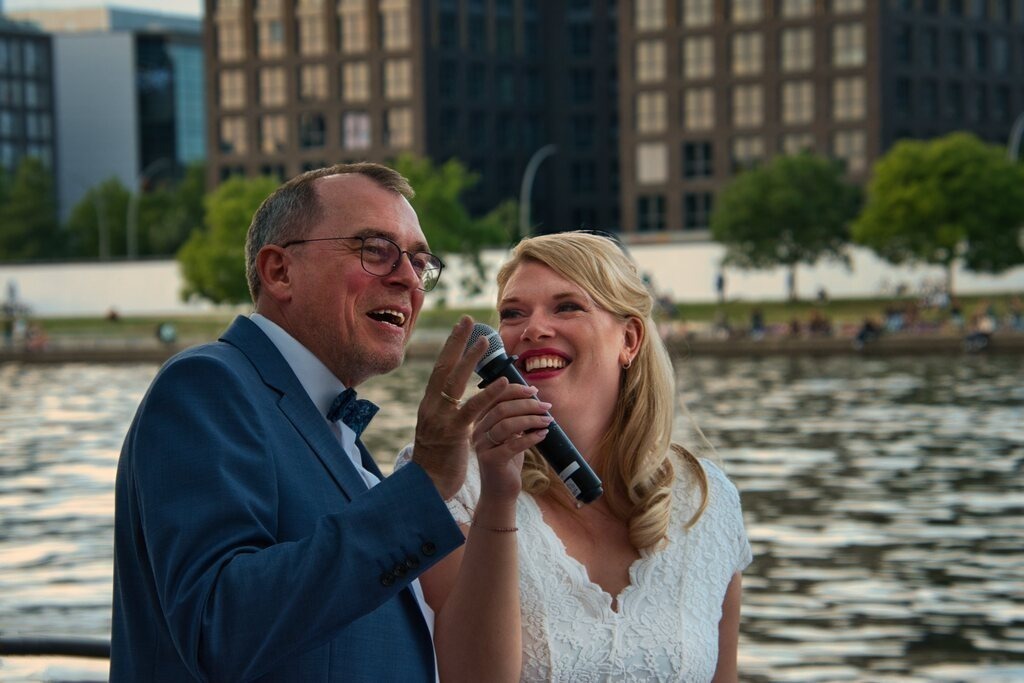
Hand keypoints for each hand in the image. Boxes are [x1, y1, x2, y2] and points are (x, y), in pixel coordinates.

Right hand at [412, 317, 531, 499]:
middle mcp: (431, 407)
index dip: (450, 347)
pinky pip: (472, 409)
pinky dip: (488, 394)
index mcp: (429, 405)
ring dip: (471, 360)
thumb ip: (446, 412)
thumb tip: (453, 396)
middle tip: (468, 320)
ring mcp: (440, 419)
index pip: (440, 369)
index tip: (461, 328)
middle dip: (456, 342)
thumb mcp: (440, 430)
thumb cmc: (437, 460)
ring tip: (485, 342)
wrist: (427, 486)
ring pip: (454, 382)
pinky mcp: (454, 433)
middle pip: (443, 367)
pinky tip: (502, 382)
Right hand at [472, 390, 551, 502]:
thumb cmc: (507, 461)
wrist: (499, 492)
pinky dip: (531, 438)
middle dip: (527, 405)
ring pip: (507, 424)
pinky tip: (543, 435)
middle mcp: (477, 431)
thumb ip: (515, 417)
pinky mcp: (491, 460)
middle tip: (547, 407)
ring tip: (547, 420)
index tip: (534, 391)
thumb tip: (534, 396)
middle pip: (502, 409)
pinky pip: (513, 444)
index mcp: (481, 421)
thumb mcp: (511, 436)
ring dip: (531, 419)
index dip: (514, 390)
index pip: (494, 398)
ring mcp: (482, 446)